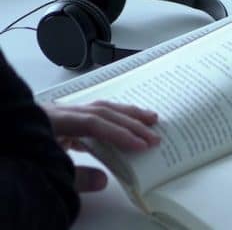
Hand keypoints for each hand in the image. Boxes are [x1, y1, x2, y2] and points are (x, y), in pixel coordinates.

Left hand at [42, 100, 160, 191]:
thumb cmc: (19, 158)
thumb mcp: (45, 172)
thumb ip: (75, 177)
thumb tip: (103, 180)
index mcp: (52, 121)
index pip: (93, 123)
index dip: (118, 133)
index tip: (141, 146)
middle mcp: (58, 112)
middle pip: (101, 111)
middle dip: (130, 123)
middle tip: (155, 136)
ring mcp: (59, 113)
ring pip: (98, 108)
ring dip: (125, 115)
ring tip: (150, 119)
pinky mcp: (60, 119)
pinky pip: (92, 114)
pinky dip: (111, 119)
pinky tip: (122, 126)